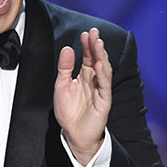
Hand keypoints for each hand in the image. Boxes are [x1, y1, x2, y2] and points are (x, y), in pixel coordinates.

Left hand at [53, 28, 111, 163]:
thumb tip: (68, 48)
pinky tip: (100, 64)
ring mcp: (101, 90)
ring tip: (98, 43)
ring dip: (101, 56)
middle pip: (98, 59)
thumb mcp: (61, 86)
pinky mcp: (104, 101)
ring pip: (104, 69)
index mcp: (85, 76)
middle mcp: (95, 80)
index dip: (87, 45)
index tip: (85, 33)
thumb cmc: (69, 112)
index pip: (88, 56)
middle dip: (96, 46)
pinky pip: (105, 85)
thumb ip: (65, 68)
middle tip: (94, 32)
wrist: (73, 134)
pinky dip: (103, 74)